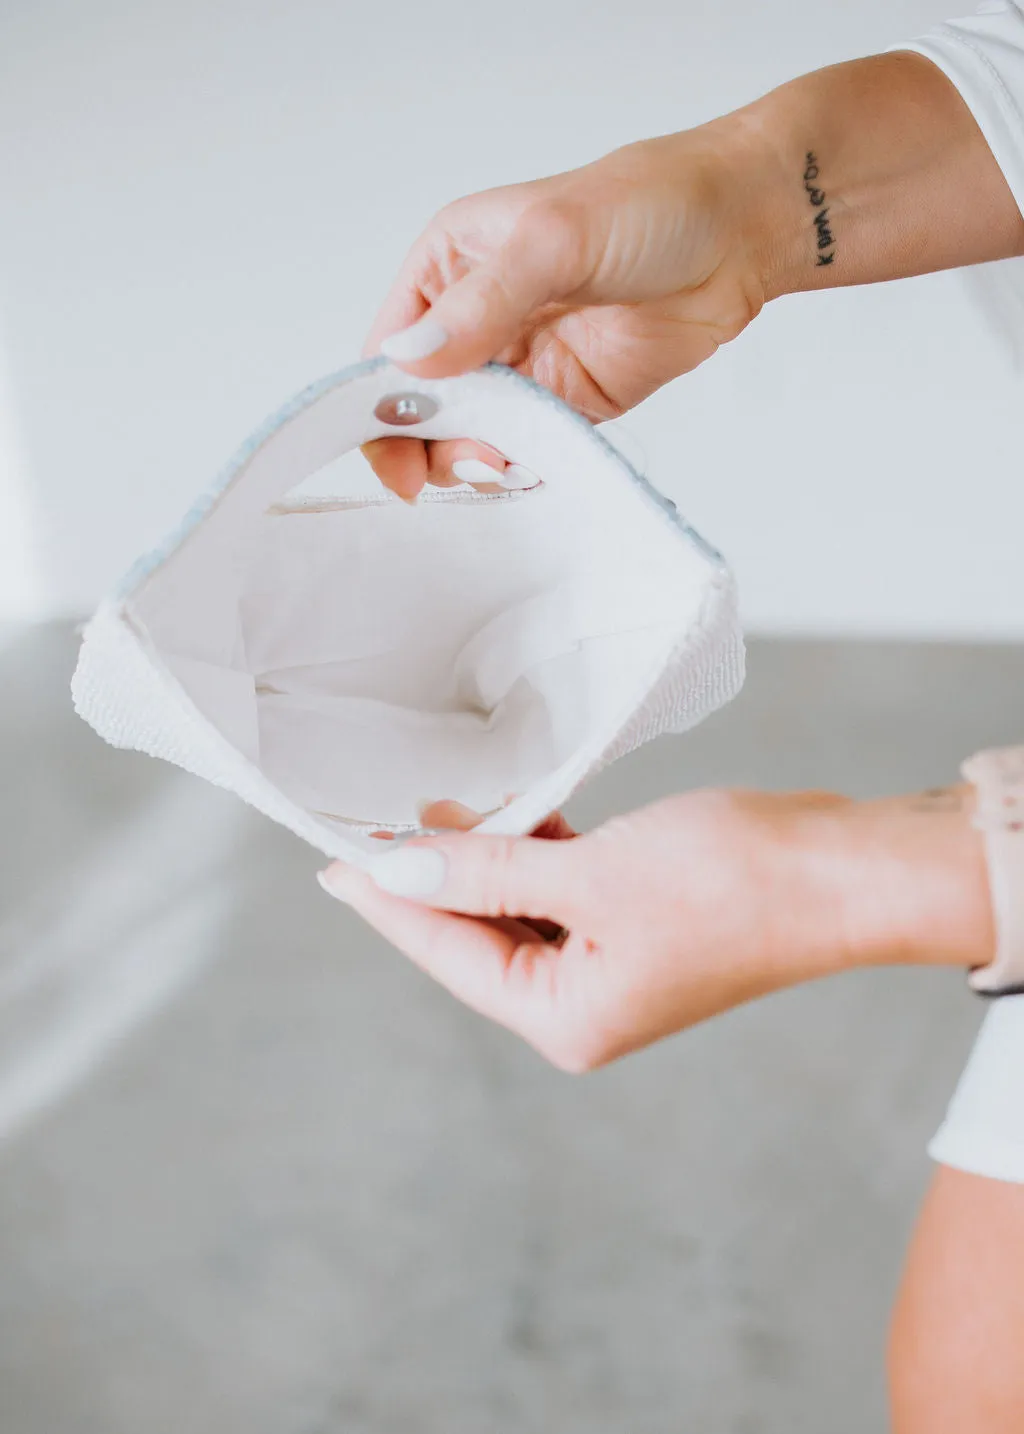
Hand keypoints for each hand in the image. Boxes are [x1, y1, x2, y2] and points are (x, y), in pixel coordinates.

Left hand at [317, 788, 992, 1070]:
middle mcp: (581, 1002)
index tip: (332, 858)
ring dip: (486, 856)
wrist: (839, 869)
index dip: (387, 901)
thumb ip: (486, 872)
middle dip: (434, 874)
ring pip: (517, 908)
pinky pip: (560, 891)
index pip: (446, 954)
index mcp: (564, 1017)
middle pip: (476, 935)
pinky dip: (536, 851)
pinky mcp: (635, 924)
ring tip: (446, 801)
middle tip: (385, 814)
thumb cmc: (728, 883)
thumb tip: (397, 866)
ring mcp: (611, 965)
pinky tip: (522, 811)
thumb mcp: (590, 876)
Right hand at [362, 120, 774, 499]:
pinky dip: (517, 467)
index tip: (391, 452)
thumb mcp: (554, 239)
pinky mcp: (565, 401)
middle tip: (455, 469)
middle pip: (420, 403)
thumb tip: (411, 361)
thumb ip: (483, 303)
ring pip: (467, 433)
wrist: (743, 233)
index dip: (377, 404)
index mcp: (449, 265)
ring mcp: (521, 364)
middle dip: (426, 444)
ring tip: (500, 464)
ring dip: (471, 460)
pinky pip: (524, 446)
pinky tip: (525, 471)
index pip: (388, 348)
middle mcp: (475, 317)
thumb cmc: (650, 204)